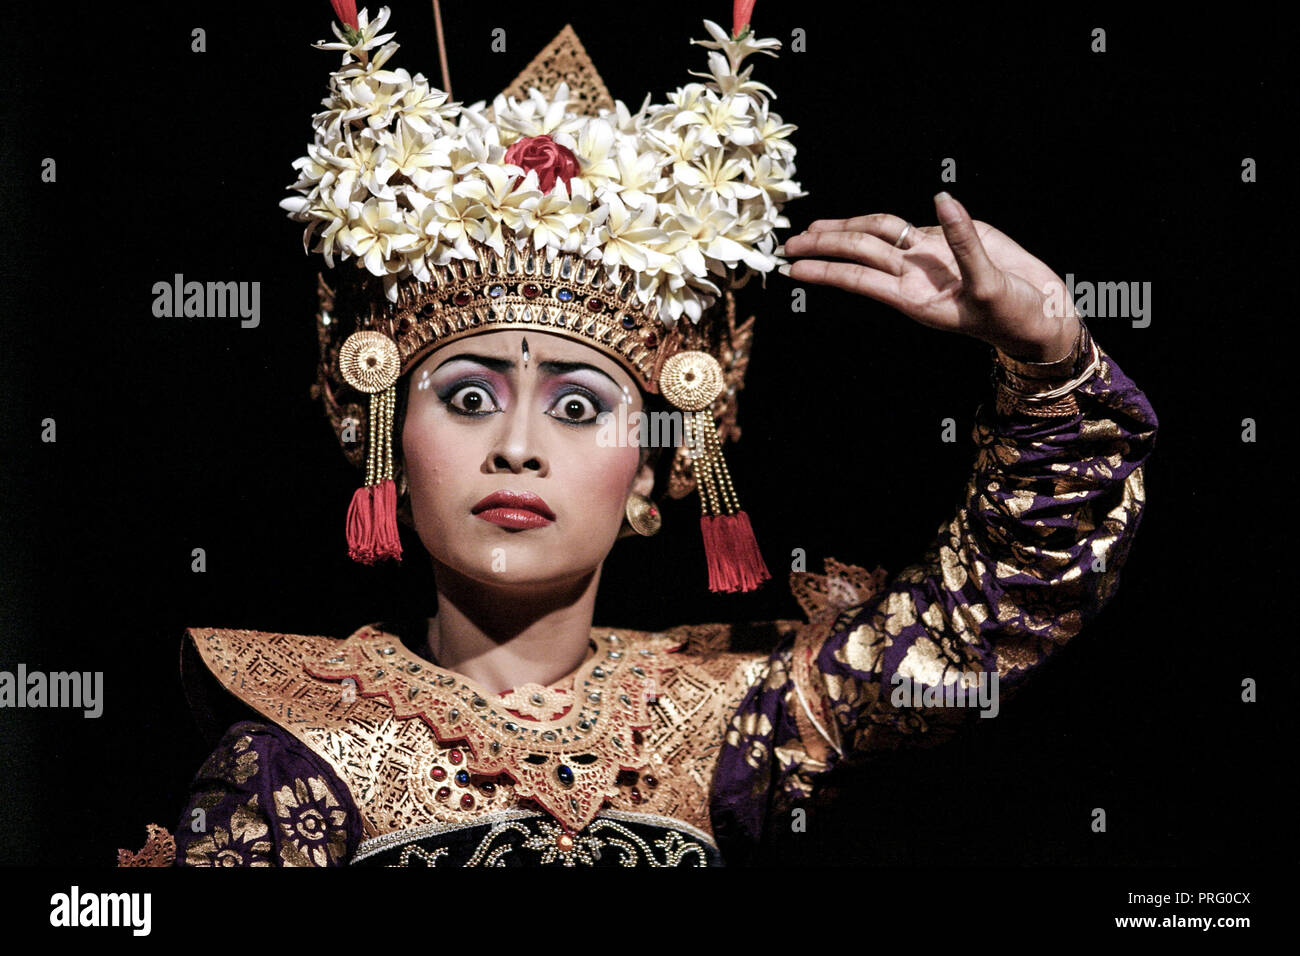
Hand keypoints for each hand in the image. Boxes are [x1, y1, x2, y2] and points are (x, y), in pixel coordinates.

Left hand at [780, 193, 1079, 362]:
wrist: (1040, 314)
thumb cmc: (1012, 314)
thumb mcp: (989, 285)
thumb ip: (965, 244)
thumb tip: (943, 200)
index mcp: (913, 297)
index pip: (858, 277)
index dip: (825, 269)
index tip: (791, 268)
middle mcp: (913, 275)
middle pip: (859, 251)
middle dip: (824, 245)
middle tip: (788, 243)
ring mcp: (928, 258)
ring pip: (878, 235)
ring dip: (845, 230)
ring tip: (813, 229)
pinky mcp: (948, 242)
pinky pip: (912, 225)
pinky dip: (887, 220)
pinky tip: (864, 222)